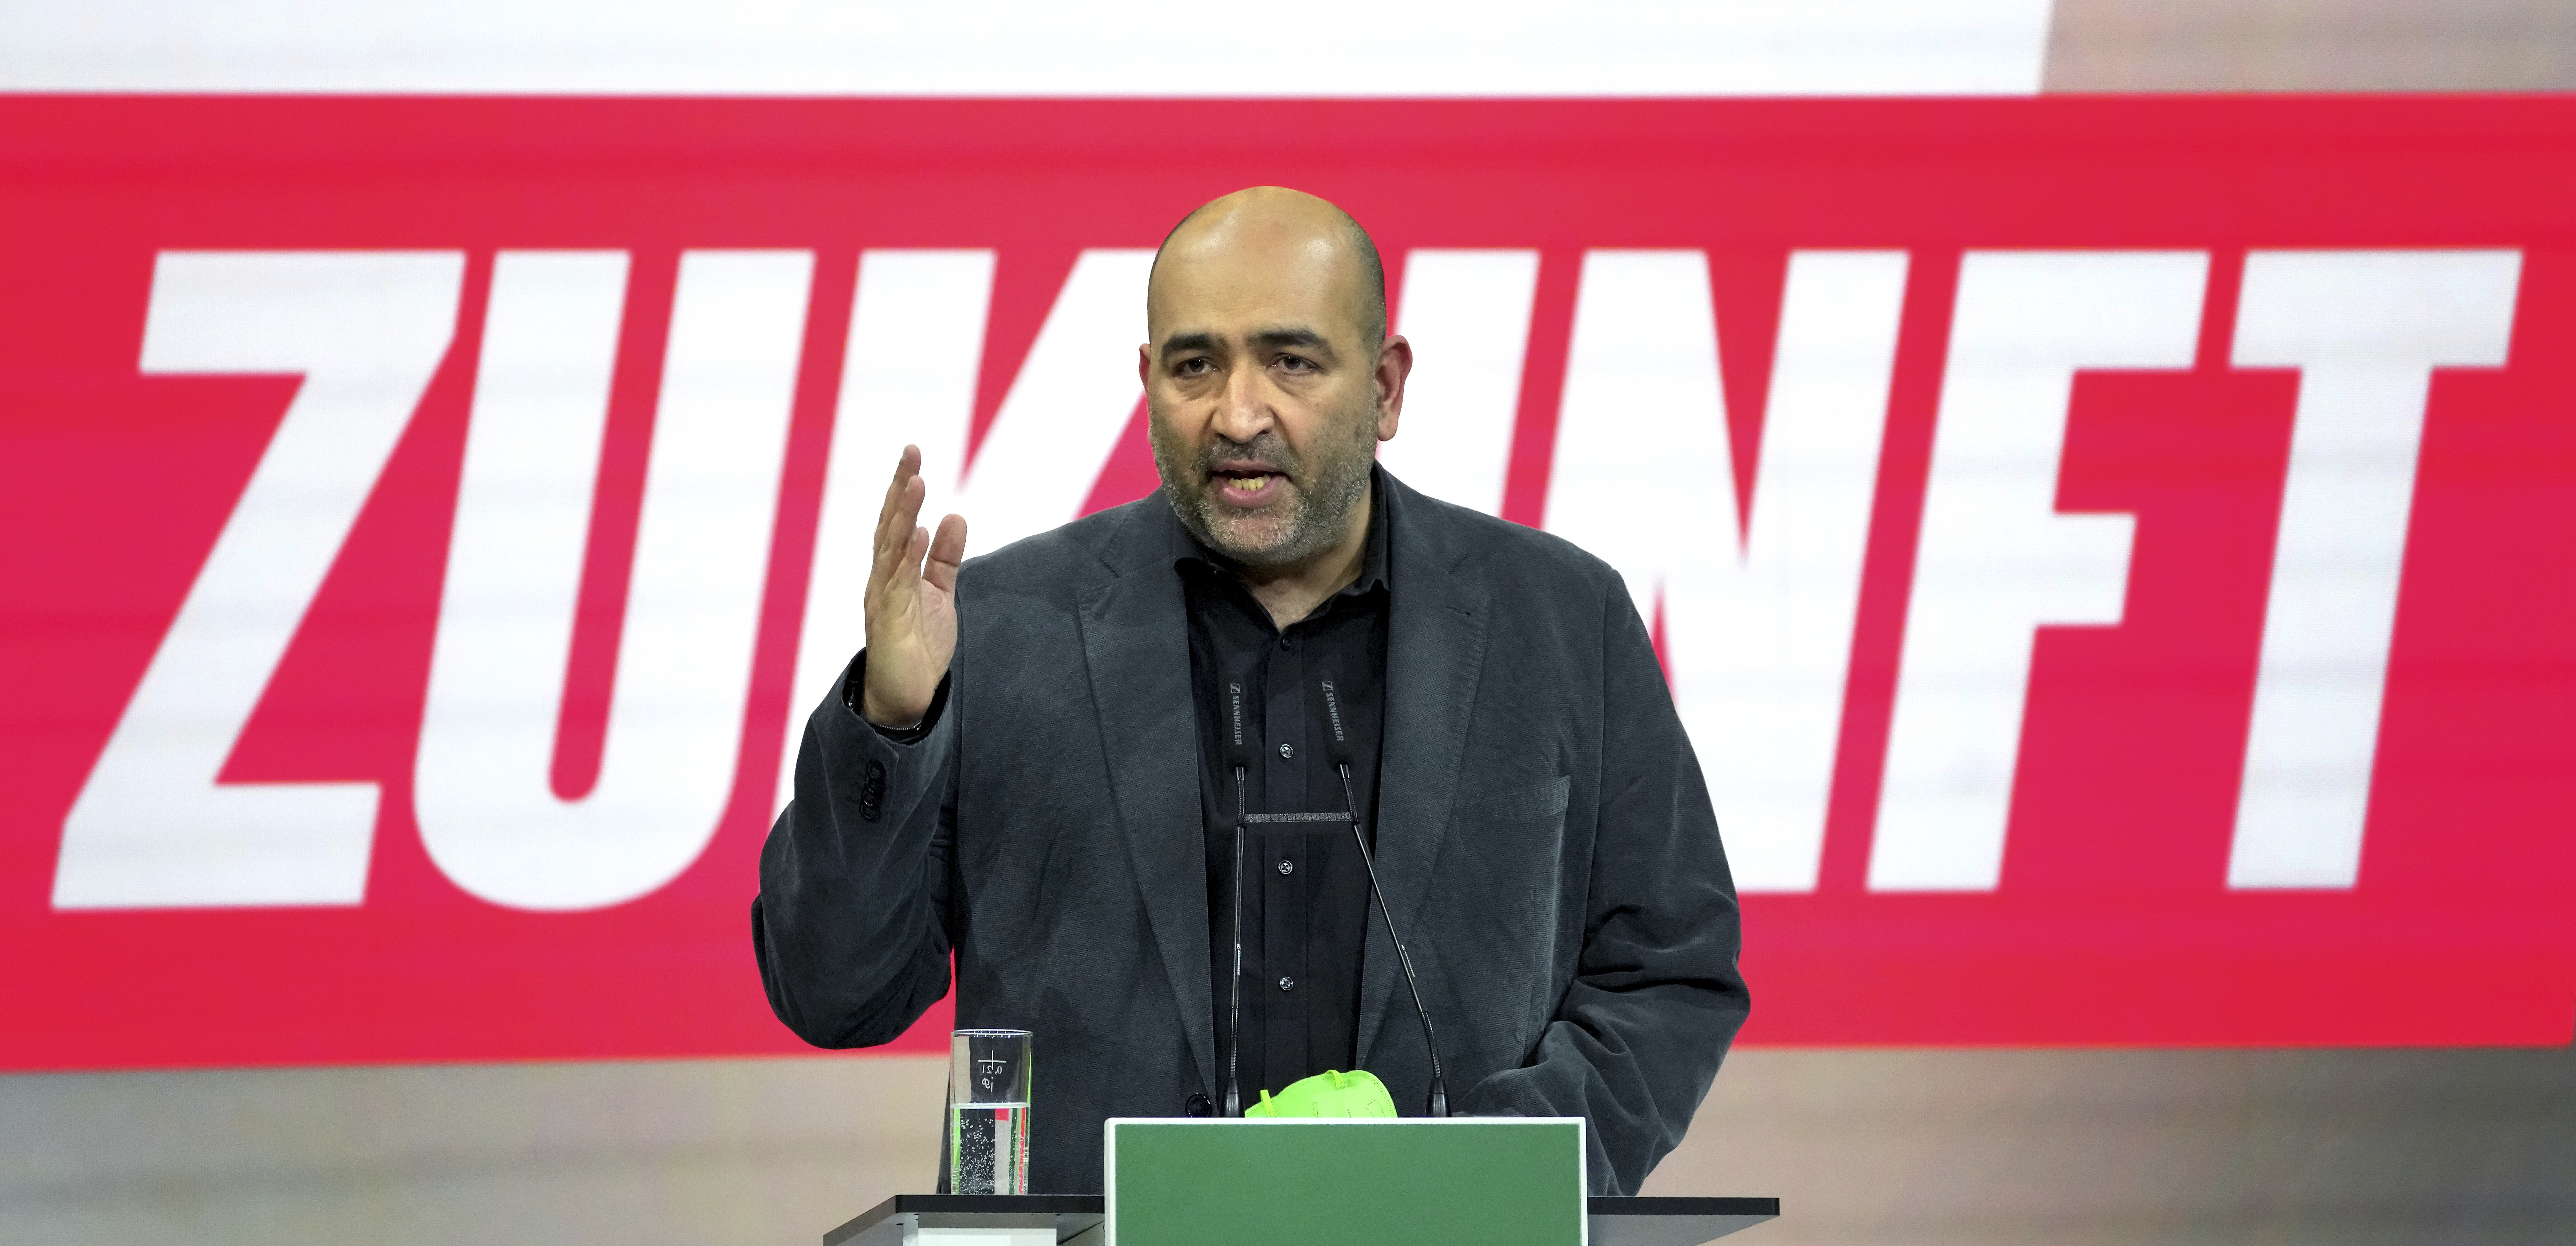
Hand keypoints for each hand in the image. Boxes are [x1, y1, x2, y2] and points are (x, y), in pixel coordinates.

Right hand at [859, 445, 966, 727]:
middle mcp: (882, 578)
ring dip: (904, 515)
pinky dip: (909, 558)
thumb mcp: (939, 592)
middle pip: (890, 525)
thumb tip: (954, 516)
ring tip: (916, 483)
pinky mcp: (890, 622)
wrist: (906, 695)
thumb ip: (945, 557)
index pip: (897, 521)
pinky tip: (921, 534)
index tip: (913, 454)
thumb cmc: (918, 644)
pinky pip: (899, 584)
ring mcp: (883, 599)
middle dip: (899, 488)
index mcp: (892, 570)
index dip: (903, 487)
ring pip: (891, 548)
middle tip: (911, 452)